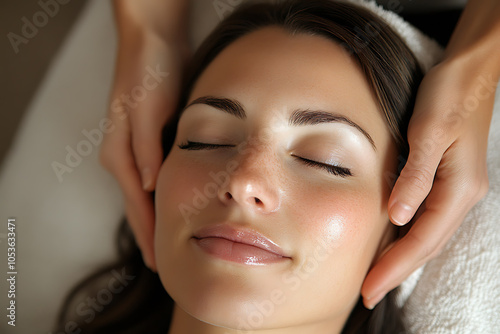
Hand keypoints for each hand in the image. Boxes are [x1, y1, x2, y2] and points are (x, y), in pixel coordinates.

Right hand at [99, 29, 188, 270]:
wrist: (154, 42)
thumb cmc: (148, 73)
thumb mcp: (145, 110)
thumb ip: (145, 149)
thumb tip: (149, 187)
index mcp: (120, 155)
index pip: (136, 207)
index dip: (149, 236)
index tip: (160, 264)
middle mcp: (126, 157)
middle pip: (140, 206)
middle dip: (152, 235)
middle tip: (167, 264)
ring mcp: (137, 149)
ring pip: (149, 195)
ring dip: (160, 219)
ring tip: (175, 243)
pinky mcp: (151, 140)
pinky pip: (159, 177)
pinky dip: (168, 196)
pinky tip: (180, 204)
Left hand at [361, 56, 495, 308]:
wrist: (470, 71)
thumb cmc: (449, 96)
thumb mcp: (428, 132)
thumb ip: (415, 177)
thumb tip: (397, 217)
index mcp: (459, 188)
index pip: (422, 240)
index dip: (395, 267)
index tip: (370, 288)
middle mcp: (461, 195)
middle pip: (426, 245)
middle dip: (396, 271)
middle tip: (368, 294)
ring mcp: (457, 189)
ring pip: (427, 235)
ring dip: (402, 258)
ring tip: (376, 277)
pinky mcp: (447, 180)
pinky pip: (427, 218)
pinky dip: (409, 236)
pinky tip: (393, 242)